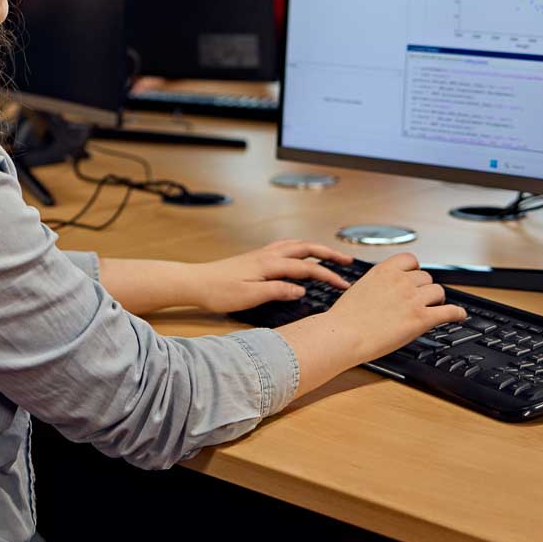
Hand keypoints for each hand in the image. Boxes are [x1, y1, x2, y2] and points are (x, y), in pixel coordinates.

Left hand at [189, 240, 352, 313]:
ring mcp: (261, 254)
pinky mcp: (255, 257)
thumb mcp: (250, 296)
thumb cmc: (219, 291)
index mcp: (269, 264)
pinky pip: (284, 247)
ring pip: (295, 245)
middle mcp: (267, 254)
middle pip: (305, 248)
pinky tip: (299, 255)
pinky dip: (299, 248)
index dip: (328, 275)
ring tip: (329, 256)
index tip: (344, 285)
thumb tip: (302, 289)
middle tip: (347, 261)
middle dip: (328, 253)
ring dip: (314, 248)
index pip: (306, 268)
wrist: (195, 282)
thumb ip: (278, 291)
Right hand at [317, 252, 468, 362]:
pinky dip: (457, 313)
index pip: (411, 260)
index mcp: (384, 271)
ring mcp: (412, 299)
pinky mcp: (421, 318)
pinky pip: (449, 311)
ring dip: (436, 300)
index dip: (415, 270)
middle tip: (420, 299)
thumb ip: (379, 284)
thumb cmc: (345, 318)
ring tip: (434, 307)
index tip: (415, 277)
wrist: (343, 335)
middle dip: (423, 288)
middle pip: (426, 278)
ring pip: (438, 291)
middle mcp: (400, 281)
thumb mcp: (360, 288)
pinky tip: (459, 315)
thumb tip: (387, 290)